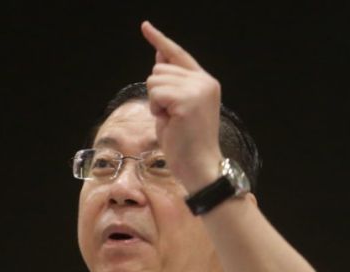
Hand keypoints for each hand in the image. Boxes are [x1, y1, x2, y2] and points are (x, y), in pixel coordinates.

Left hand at [141, 21, 223, 191]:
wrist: (199, 166)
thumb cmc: (185, 143)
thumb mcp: (174, 107)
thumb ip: (168, 82)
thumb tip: (157, 56)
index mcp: (204, 81)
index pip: (177, 54)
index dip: (159, 39)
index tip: (145, 26)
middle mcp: (204, 81)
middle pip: (158, 69)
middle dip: (156, 93)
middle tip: (170, 116)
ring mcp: (198, 89)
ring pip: (154, 80)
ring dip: (155, 102)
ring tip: (171, 120)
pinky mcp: (188, 100)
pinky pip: (156, 93)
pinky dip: (156, 108)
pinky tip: (170, 122)